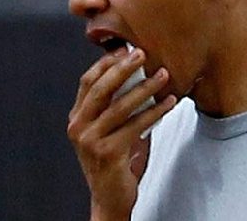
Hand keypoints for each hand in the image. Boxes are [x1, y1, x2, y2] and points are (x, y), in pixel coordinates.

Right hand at [67, 47, 176, 219]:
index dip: (106, 63)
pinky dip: (155, 111)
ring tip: (163, 76)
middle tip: (143, 53)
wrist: (109, 197)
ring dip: (145, 88)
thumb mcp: (109, 128)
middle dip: (123, 68)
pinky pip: (136, 125)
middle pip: (101, 89)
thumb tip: (139, 73)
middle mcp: (78, 127)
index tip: (125, 50)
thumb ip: (116, 105)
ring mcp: (91, 141)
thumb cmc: (114, 159)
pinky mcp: (108, 153)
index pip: (88, 81)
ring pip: (120, 106)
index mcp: (77, 117)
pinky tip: (169, 103)